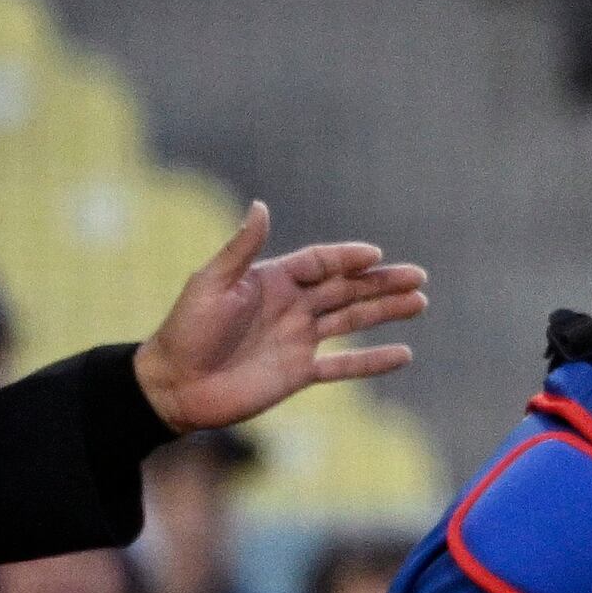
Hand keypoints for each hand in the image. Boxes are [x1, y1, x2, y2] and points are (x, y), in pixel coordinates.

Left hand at [133, 203, 427, 429]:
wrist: (171, 387)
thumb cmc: (186, 331)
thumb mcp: (211, 284)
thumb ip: (241, 249)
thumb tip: (261, 205)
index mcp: (272, 281)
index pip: (319, 263)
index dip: (347, 258)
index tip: (375, 256)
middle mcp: (291, 307)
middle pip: (346, 289)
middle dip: (382, 282)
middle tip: (418, 278)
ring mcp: (298, 340)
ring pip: (352, 321)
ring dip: (386, 312)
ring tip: (420, 303)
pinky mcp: (299, 374)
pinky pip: (344, 366)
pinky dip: (373, 362)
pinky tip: (404, 355)